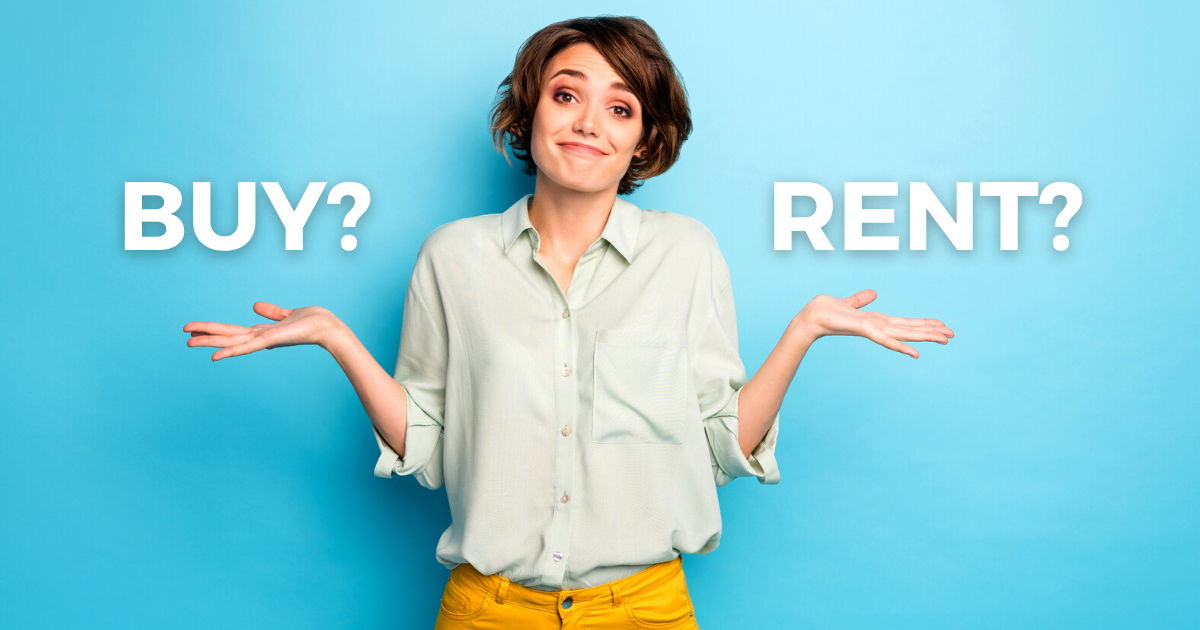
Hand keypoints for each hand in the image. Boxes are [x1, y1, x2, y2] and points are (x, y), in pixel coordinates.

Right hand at [184, 302, 340, 360]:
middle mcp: (260, 338)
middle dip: (205, 336)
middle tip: (184, 337)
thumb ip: (271, 311)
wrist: (328, 328)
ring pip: (231, 341)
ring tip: (189, 343)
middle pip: (227, 336)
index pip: (232, 331)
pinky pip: (247, 347)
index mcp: (262, 332)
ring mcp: (264, 341)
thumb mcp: (287, 314)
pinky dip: (231, 351)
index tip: (195, 330)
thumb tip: (255, 305)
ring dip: (210, 342)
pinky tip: (215, 355)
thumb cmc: (313, 322)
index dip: (213, 329)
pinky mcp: (271, 341)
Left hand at [792, 290, 953, 358]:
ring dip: (925, 337)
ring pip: (905, 334)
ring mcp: (873, 330)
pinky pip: (886, 339)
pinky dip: (901, 346)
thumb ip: (861, 299)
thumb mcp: (848, 302)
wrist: (810, 317)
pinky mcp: (864, 330)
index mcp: (877, 321)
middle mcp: (878, 327)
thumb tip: (874, 293)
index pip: (905, 322)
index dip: (923, 323)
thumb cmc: (826, 311)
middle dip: (932, 332)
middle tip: (953, 335)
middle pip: (911, 329)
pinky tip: (916, 353)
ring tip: (945, 339)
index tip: (941, 325)